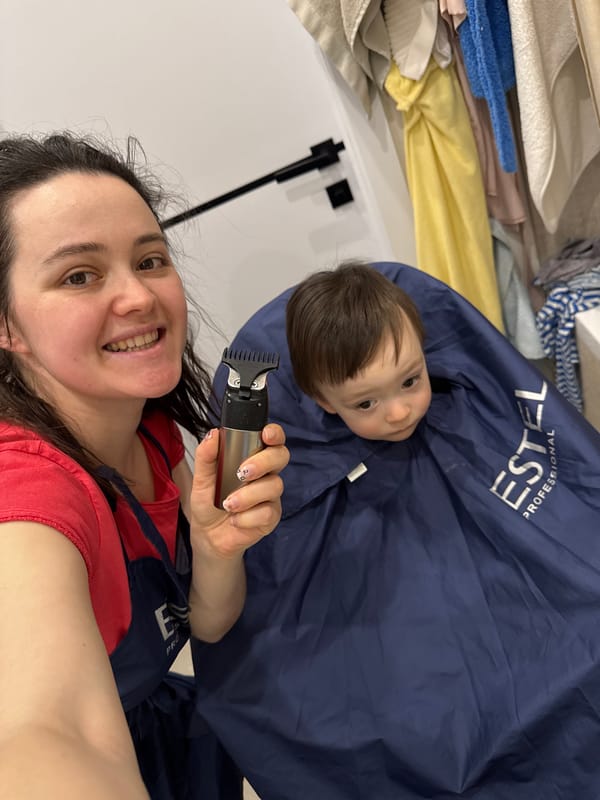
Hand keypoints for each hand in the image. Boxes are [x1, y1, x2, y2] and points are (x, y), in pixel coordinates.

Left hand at [189, 423, 287, 559]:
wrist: (207, 534)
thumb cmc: (209, 501)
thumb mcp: (202, 478)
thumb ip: (206, 456)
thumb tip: (213, 434)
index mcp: (253, 457)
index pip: (272, 439)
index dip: (275, 433)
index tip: (266, 434)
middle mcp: (266, 473)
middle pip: (281, 456)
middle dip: (263, 462)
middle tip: (242, 473)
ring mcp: (271, 495)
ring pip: (274, 486)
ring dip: (248, 495)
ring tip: (228, 505)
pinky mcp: (272, 516)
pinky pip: (268, 512)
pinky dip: (248, 517)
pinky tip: (235, 520)